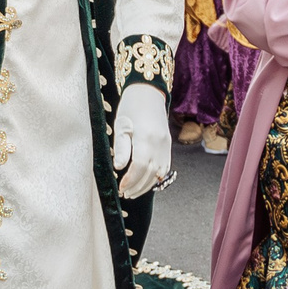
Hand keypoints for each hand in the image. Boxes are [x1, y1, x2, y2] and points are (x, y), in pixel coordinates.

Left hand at [111, 82, 171, 199]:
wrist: (148, 94)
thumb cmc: (130, 108)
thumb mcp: (121, 126)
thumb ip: (121, 148)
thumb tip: (119, 168)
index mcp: (145, 138)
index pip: (139, 167)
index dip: (130, 180)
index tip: (121, 188)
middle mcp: (159, 143)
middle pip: (150, 173)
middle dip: (138, 187)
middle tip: (125, 194)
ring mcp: (166, 145)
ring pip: (159, 173)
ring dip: (147, 185)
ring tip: (133, 192)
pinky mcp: (168, 145)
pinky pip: (165, 167)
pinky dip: (156, 177)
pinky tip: (146, 182)